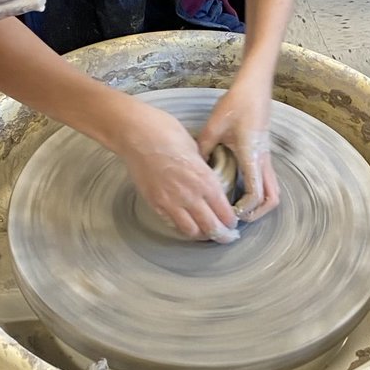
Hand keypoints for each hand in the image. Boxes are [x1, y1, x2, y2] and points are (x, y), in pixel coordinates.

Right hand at [119, 104, 238, 242]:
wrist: (137, 133)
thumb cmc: (166, 132)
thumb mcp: (196, 149)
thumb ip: (203, 170)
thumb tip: (209, 181)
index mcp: (205, 179)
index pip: (225, 212)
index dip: (231, 222)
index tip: (233, 224)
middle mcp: (191, 195)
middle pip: (212, 228)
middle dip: (222, 236)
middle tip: (226, 237)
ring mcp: (171, 201)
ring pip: (192, 232)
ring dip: (201, 234)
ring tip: (205, 232)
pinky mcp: (155, 203)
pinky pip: (172, 224)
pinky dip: (182, 228)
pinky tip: (186, 223)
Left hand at [196, 79, 278, 221]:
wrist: (254, 87)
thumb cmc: (236, 104)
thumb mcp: (214, 126)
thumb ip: (203, 148)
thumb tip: (193, 168)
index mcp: (252, 156)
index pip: (255, 194)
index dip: (244, 209)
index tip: (229, 213)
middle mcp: (263, 160)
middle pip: (272, 198)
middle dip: (258, 213)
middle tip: (237, 216)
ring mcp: (266, 157)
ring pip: (273, 190)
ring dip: (260, 204)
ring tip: (239, 207)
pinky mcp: (264, 153)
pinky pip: (267, 180)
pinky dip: (259, 192)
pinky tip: (239, 189)